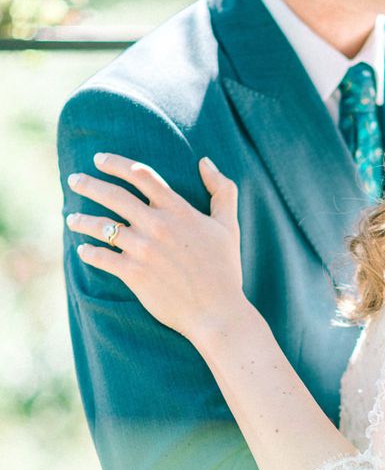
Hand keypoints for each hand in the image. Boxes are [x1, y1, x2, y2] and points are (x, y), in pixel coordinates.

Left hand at [66, 153, 247, 341]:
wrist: (216, 310)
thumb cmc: (225, 268)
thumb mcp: (229, 225)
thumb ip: (222, 190)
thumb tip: (206, 162)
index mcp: (179, 210)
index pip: (142, 176)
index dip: (117, 163)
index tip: (100, 159)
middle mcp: (157, 225)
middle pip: (114, 195)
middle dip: (89, 184)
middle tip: (74, 179)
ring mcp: (143, 250)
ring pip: (101, 226)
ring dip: (82, 220)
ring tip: (71, 218)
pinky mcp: (133, 274)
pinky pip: (101, 257)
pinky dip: (89, 252)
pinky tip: (83, 250)